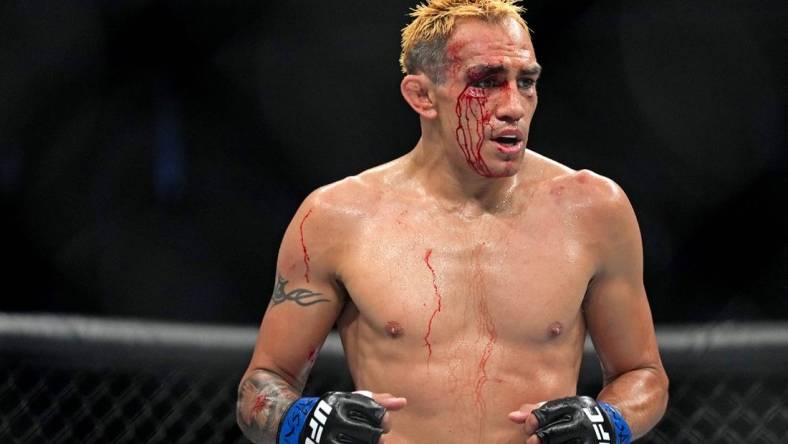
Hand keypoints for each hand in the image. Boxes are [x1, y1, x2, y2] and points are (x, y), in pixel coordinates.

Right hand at [278, 390, 405, 443]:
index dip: (384, 421)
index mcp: (343, 405)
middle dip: (377, 437)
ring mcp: (330, 440)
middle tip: (374, 436)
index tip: (381, 422)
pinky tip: (356, 443)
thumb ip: (377, 400)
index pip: (377, 415)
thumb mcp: (351, 399)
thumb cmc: (331, 410)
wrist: (297, 425)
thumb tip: (403, 402)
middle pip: (373, 436)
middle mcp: (336, 422)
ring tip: (362, 439)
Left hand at [509, 396, 629, 443]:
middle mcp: (582, 424)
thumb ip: (536, 410)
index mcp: (573, 406)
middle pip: (551, 434)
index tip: (530, 426)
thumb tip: (511, 417)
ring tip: (543, 443)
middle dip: (537, 439)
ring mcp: (588, 441)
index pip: (547, 413)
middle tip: (533, 440)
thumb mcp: (561, 407)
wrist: (613, 424)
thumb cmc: (580, 414)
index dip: (533, 421)